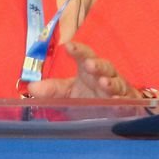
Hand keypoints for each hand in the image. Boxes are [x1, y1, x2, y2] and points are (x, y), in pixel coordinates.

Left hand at [24, 42, 141, 98]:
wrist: (111, 112)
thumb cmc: (90, 96)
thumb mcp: (68, 92)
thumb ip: (52, 89)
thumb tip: (31, 87)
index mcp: (90, 69)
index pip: (85, 55)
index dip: (78, 50)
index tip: (68, 46)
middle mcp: (105, 76)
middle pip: (104, 66)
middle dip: (98, 65)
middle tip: (89, 64)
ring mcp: (118, 89)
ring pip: (117, 82)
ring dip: (111, 82)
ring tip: (103, 83)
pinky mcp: (127, 104)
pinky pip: (126, 101)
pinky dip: (122, 101)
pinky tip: (118, 101)